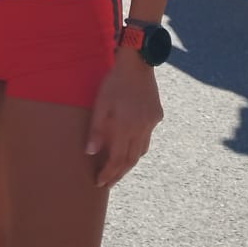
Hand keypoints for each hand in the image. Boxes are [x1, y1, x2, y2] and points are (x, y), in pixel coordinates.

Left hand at [86, 45, 162, 187]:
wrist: (137, 62)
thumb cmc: (114, 82)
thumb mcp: (100, 104)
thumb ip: (96, 129)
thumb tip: (90, 152)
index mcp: (125, 127)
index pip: (117, 160)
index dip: (108, 174)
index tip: (100, 183)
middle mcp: (141, 129)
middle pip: (131, 160)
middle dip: (119, 174)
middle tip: (108, 183)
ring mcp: (151, 123)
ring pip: (141, 150)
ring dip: (129, 162)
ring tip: (118, 169)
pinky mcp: (157, 115)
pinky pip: (147, 136)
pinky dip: (138, 145)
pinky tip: (130, 145)